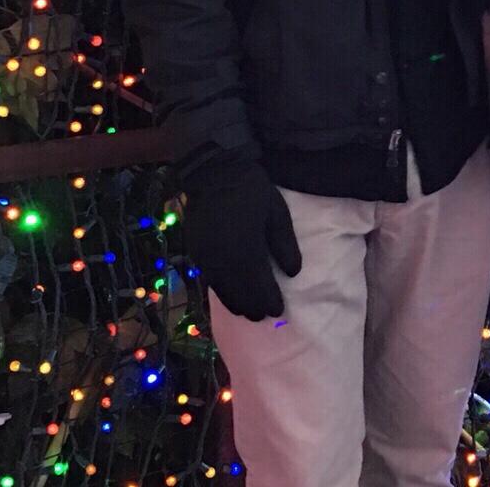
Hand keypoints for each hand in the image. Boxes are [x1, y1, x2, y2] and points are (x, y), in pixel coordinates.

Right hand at [181, 158, 301, 320]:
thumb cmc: (252, 190)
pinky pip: (210, 281)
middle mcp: (223, 261)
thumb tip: (293, 273)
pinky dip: (222, 293)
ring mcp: (206, 259)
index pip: (259, 286)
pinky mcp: (196, 253)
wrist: (214, 173)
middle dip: (254, 307)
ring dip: (237, 304)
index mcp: (246, 251)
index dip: (269, 301)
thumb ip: (285, 244)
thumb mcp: (276, 213)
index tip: (279, 311)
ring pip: (223, 291)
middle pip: (240, 294)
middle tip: (265, 317)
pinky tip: (230, 297)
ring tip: (249, 313)